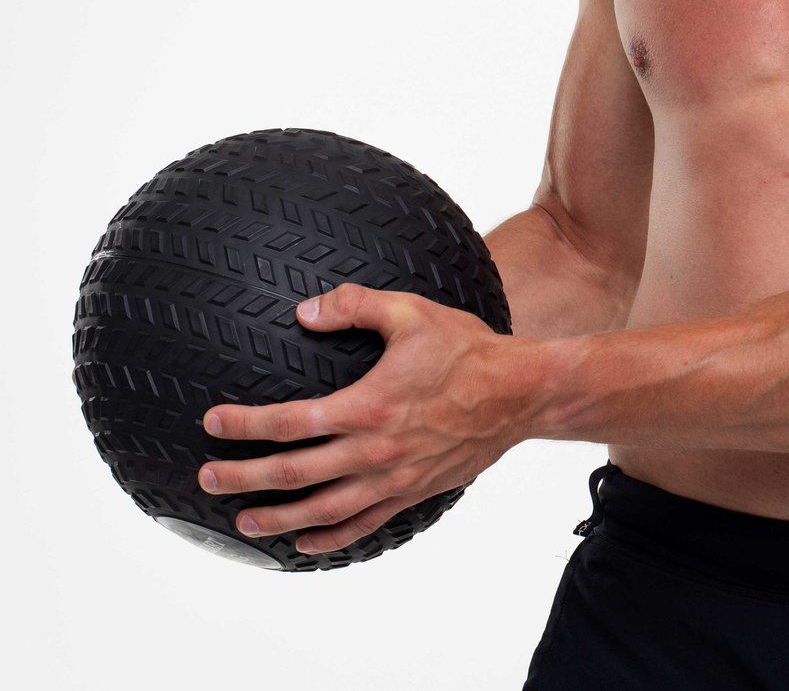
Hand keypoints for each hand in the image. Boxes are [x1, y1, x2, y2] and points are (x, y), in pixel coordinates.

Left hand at [198, 284, 534, 555]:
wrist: (521, 392)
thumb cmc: (468, 349)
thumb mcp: (411, 312)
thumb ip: (356, 305)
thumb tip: (306, 310)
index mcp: (368, 405)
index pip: (291, 422)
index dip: (246, 424)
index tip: (214, 423)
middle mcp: (374, 450)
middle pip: (294, 474)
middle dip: (244, 477)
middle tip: (209, 477)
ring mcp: (393, 477)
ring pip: (322, 509)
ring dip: (277, 516)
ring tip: (244, 519)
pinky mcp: (413, 491)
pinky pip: (364, 524)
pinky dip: (330, 538)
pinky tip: (306, 542)